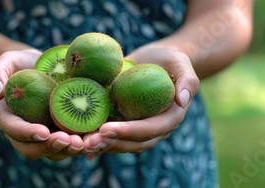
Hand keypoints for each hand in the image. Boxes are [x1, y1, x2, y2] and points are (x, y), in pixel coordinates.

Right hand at [0, 50, 84, 160]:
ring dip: (70, 150)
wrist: (38, 67)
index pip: (13, 130)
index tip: (43, 132)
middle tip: (70, 141)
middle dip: (51, 148)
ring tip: (85, 143)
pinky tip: (97, 140)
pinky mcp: (62, 132)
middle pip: (33, 149)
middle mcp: (24, 132)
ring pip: (54, 152)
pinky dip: (83, 144)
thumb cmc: (19, 63)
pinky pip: (71, 144)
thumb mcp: (5, 61)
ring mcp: (44, 135)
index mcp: (7, 118)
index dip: (27, 134)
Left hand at [83, 47, 199, 157]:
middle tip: (88, 142)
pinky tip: (76, 139)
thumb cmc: (171, 60)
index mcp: (169, 119)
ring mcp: (136, 127)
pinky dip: (95, 138)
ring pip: (119, 143)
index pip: (149, 130)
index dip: (128, 132)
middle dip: (110, 144)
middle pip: (132, 143)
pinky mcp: (123, 122)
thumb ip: (188, 80)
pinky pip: (110, 134)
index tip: (108, 129)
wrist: (157, 60)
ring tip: (80, 143)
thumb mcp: (182, 63)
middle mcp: (153, 128)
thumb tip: (183, 99)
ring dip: (100, 145)